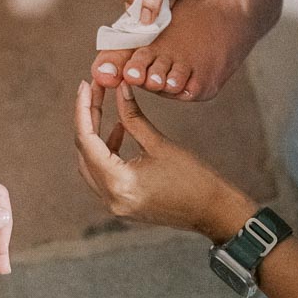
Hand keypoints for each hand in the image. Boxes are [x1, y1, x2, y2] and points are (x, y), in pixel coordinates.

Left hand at [75, 82, 253, 239]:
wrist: (214, 211)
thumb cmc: (194, 179)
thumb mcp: (160, 143)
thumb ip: (133, 116)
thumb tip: (119, 88)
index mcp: (119, 183)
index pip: (87, 140)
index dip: (83, 109)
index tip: (85, 85)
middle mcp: (110, 198)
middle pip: (85, 151)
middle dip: (87, 119)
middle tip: (92, 91)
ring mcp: (115, 204)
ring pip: (90, 163)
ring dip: (94, 135)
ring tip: (103, 106)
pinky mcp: (122, 203)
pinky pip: (103, 174)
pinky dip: (105, 152)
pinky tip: (118, 131)